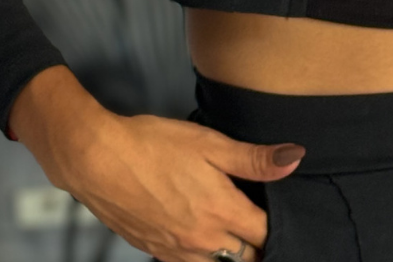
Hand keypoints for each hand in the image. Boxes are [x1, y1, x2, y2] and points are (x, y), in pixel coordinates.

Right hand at [63, 114, 303, 261]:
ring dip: (231, 255)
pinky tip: (200, 238)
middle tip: (261, 225)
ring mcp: (176, 250)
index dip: (277, 224)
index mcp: (222, 212)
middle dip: (257, 245)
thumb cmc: (154, 145)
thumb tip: (294, 159)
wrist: (98, 161)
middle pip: (246, 258)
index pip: (265, 234)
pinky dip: (201, 257)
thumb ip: (253, 158)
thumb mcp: (209, 142)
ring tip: (236, 234)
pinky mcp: (154, 250)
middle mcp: (202, 240)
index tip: (280, 212)